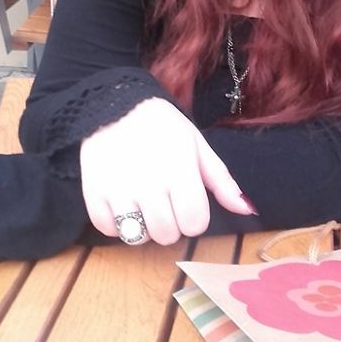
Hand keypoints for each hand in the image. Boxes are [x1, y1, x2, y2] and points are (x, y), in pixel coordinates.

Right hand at [80, 98, 255, 244]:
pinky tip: (122, 203)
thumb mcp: (198, 146)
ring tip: (142, 202)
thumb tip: (247, 211)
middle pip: (167, 235)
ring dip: (143, 225)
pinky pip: (108, 230)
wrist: (115, 104)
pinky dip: (115, 224)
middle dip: (170, 224)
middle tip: (164, 201)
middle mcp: (149, 184)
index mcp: (180, 172)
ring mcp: (118, 191)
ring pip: (138, 237)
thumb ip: (222, 181)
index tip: (185, 202)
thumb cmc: (164, 125)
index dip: (194, 218)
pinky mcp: (93, 193)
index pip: (195, 224)